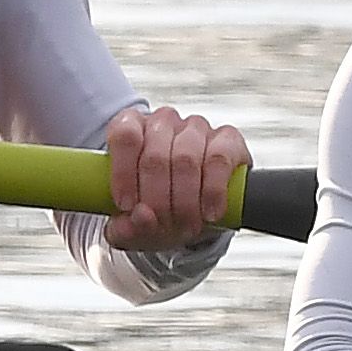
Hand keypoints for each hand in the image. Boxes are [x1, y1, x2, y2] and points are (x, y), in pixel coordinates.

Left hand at [104, 104, 245, 249]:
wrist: (194, 214)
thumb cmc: (156, 211)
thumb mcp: (133, 224)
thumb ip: (126, 228)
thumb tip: (140, 217)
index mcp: (131, 129)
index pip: (125, 137)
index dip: (124, 172)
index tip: (127, 205)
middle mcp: (163, 122)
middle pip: (155, 156)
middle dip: (157, 199)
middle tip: (162, 225)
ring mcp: (196, 128)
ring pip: (186, 159)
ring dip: (184, 200)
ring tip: (186, 225)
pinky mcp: (227, 139)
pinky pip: (219, 159)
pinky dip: (213, 191)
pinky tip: (210, 213)